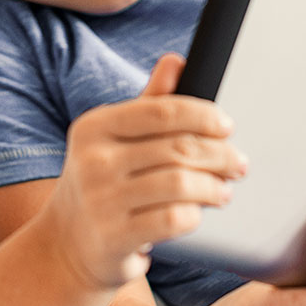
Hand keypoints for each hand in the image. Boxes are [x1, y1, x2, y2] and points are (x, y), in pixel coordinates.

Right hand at [34, 53, 242, 291]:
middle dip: (219, 155)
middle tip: (238, 164)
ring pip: (179, 183)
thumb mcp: (114, 140)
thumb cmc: (102, 184)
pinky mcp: (113, 237)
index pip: (162, 111)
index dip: (203, 116)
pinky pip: (171, 220)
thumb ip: (148, 103)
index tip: (227, 126)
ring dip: (213, 186)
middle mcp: (93, 160)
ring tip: (223, 190)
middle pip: (177, 148)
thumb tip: (176, 61)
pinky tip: (198, 213)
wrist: (67, 244)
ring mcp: (101, 200)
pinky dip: (194, 214)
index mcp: (95, 127)